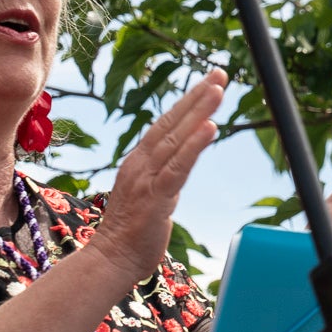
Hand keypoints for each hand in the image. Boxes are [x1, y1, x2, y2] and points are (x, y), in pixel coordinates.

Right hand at [88, 71, 225, 282]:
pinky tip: (210, 128)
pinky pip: (178, 167)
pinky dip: (194, 146)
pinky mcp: (155, 197)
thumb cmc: (133, 231)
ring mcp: (147, 178)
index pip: (167, 124)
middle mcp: (141, 163)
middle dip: (197, 96)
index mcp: (140, 161)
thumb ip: (166, 175)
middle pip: (172, 122)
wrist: (111, 259)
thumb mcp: (152, 194)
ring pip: (176, 139)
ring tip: (218, 90)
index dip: (188, 102)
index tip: (209, 82)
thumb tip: (181, 163)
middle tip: (220, 73)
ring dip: (198, 112)